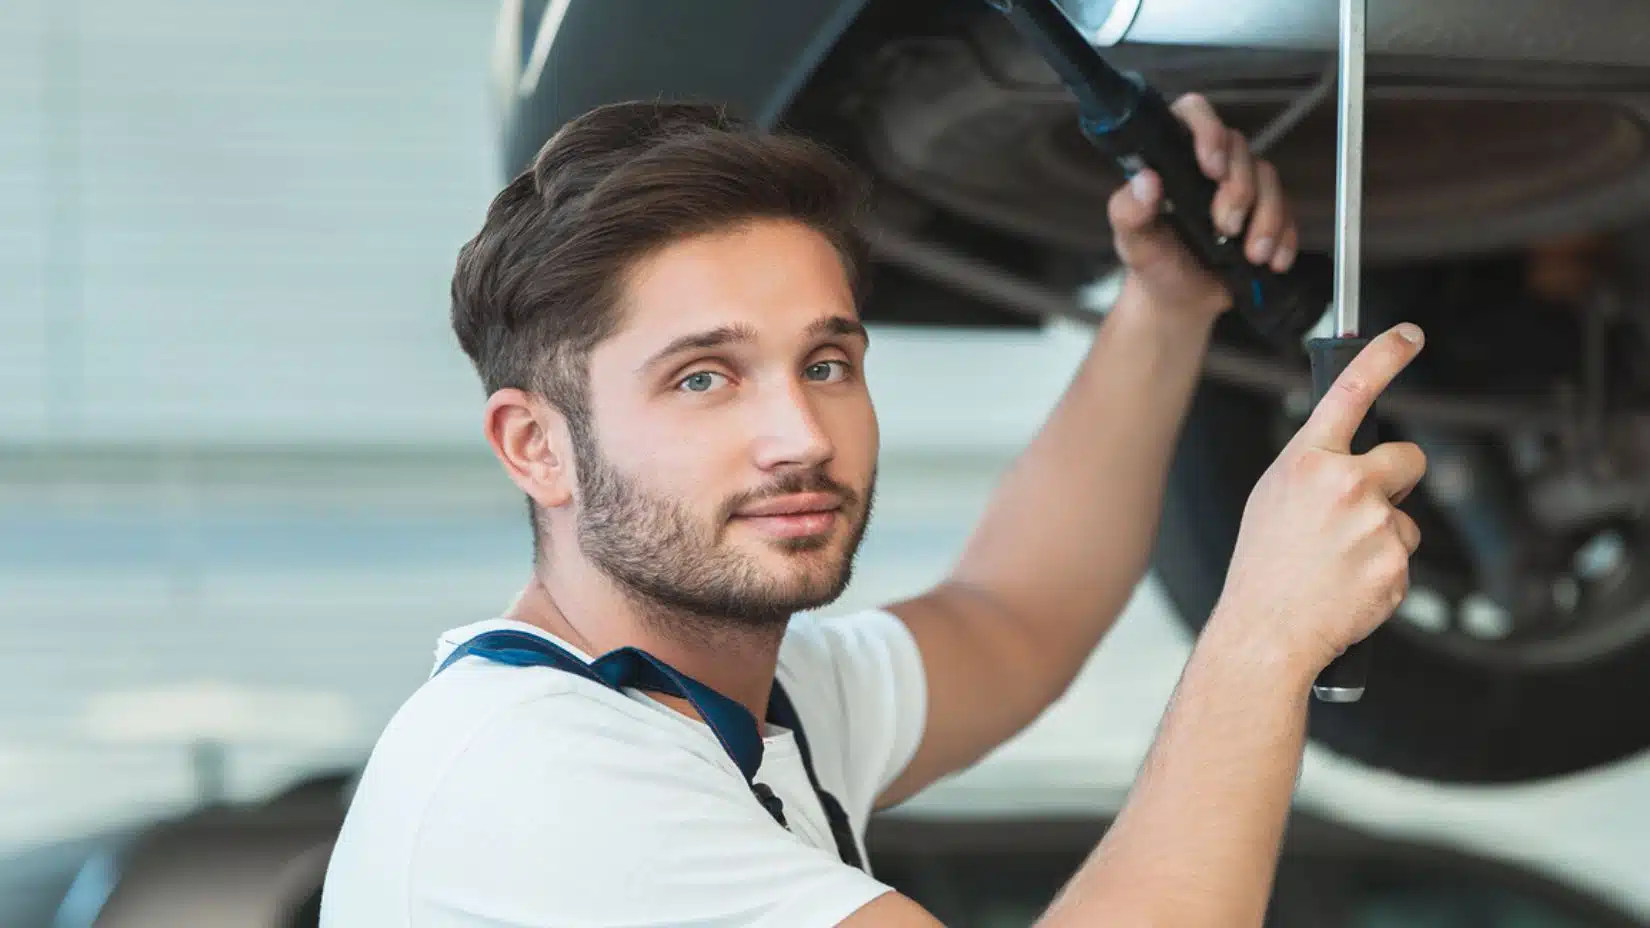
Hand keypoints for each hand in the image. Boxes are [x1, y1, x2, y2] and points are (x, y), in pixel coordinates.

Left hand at [1106, 93, 1297, 321]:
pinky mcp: (1266, 212)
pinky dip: (1285, 237)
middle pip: (1240, 148)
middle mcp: (1210, 166)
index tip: (1211, 166)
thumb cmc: (1154, 262)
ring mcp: (1242, 187)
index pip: (1192, 115)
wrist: (1180, 301)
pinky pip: (1289, 210)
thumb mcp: (1133, 241)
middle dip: (1239, 190)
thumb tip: (1145, 181)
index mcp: (1174, 160)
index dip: (1208, 130)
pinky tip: (1273, 261)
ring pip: (1269, 177)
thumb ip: (1129, 212)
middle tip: (1225, 227)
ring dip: (1266, 217)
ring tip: (1252, 254)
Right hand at [1210, 324, 1428, 677]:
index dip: (1384, 355)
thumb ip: (1313, 467)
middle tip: (1363, 509)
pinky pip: (1403, 556)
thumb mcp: (1272, 497)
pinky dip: (1383, 570)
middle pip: (1407, 458)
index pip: (1352, 391)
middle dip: (1395, 479)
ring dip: (1383, 535)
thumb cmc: (1263, 567)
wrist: (1266, 631)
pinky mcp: (1396, 564)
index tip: (1409, 335)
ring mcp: (1375, 525)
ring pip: (1404, 517)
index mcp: (1307, 462)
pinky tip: (1349, 583)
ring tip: (1339, 560)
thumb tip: (1347, 453)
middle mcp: (1345, 485)